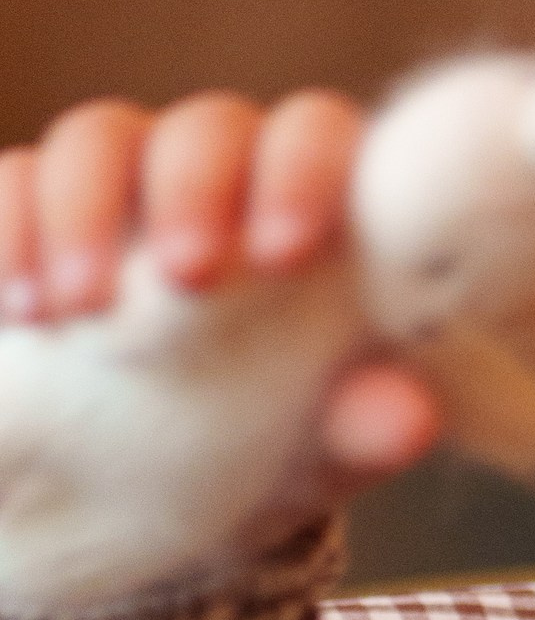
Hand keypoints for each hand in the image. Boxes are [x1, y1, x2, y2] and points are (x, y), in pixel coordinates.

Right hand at [0, 88, 439, 482]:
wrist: (164, 491)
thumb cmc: (273, 443)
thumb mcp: (323, 451)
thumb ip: (367, 427)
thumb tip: (410, 416)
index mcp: (311, 206)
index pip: (318, 135)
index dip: (306, 170)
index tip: (284, 254)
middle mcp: (218, 174)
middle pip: (206, 128)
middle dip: (194, 189)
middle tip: (188, 276)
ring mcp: (120, 186)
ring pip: (100, 138)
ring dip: (84, 211)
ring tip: (76, 310)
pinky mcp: (32, 214)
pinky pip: (10, 179)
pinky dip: (9, 229)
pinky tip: (17, 306)